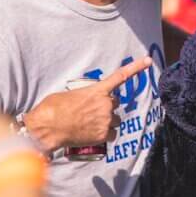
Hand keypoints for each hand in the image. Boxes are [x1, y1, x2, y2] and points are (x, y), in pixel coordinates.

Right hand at [22, 58, 150, 152]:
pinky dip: (104, 135)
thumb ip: (86, 95)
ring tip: (88, 124)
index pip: (120, 76)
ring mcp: (106, 120)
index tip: (148, 61)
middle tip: (89, 112)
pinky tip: (91, 134)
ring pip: (115, 121)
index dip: (136, 67)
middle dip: (106, 108)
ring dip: (106, 122)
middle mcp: (105, 104)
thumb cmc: (53, 109)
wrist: (47, 128)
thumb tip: (87, 102)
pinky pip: (111, 135)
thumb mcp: (70, 94)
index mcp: (97, 90)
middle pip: (115, 105)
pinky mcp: (104, 135)